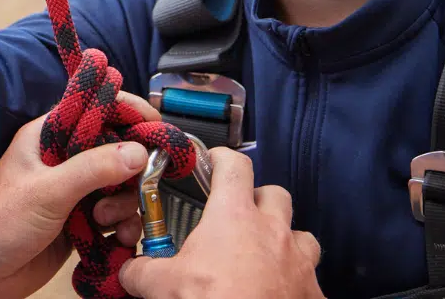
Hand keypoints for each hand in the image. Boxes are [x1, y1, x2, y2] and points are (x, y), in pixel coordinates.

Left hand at [0, 113, 148, 298]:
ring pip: (119, 186)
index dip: (126, 112)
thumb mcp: (47, 192)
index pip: (95, 109)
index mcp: (50, 135)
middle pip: (115, 149)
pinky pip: (114, 217)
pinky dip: (122, 226)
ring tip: (105, 222)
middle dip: (131, 170)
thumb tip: (136, 150)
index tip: (153, 126)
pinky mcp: (80, 221)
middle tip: (136, 186)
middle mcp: (64, 158)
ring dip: (124, 204)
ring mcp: (73, 190)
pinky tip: (116, 239)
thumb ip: (92, 169)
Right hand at [118, 148, 323, 298]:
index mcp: (235, 217)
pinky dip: (297, 283)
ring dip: (285, 240)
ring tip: (265, 257)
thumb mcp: (165, 286)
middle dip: (259, 201)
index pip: (234, 165)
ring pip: (301, 235)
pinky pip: (312, 280)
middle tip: (239, 219)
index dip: (222, 159)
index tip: (212, 164)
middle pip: (275, 194)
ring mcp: (300, 263)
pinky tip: (280, 294)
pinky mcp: (315, 295)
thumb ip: (142, 271)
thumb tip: (129, 271)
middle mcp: (273, 232)